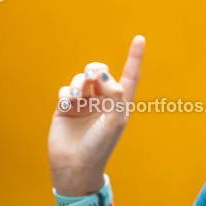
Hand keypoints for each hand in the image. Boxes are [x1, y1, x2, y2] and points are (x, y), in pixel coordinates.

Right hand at [48, 36, 144, 194]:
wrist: (75, 166)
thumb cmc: (100, 147)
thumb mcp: (115, 121)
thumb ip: (115, 95)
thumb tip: (105, 74)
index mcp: (119, 103)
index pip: (129, 75)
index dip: (134, 57)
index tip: (139, 38)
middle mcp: (102, 100)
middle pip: (100, 71)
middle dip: (96, 69)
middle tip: (93, 77)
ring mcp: (83, 103)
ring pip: (81, 78)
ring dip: (80, 82)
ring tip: (78, 96)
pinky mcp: (66, 107)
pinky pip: (66, 89)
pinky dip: (67, 92)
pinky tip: (68, 103)